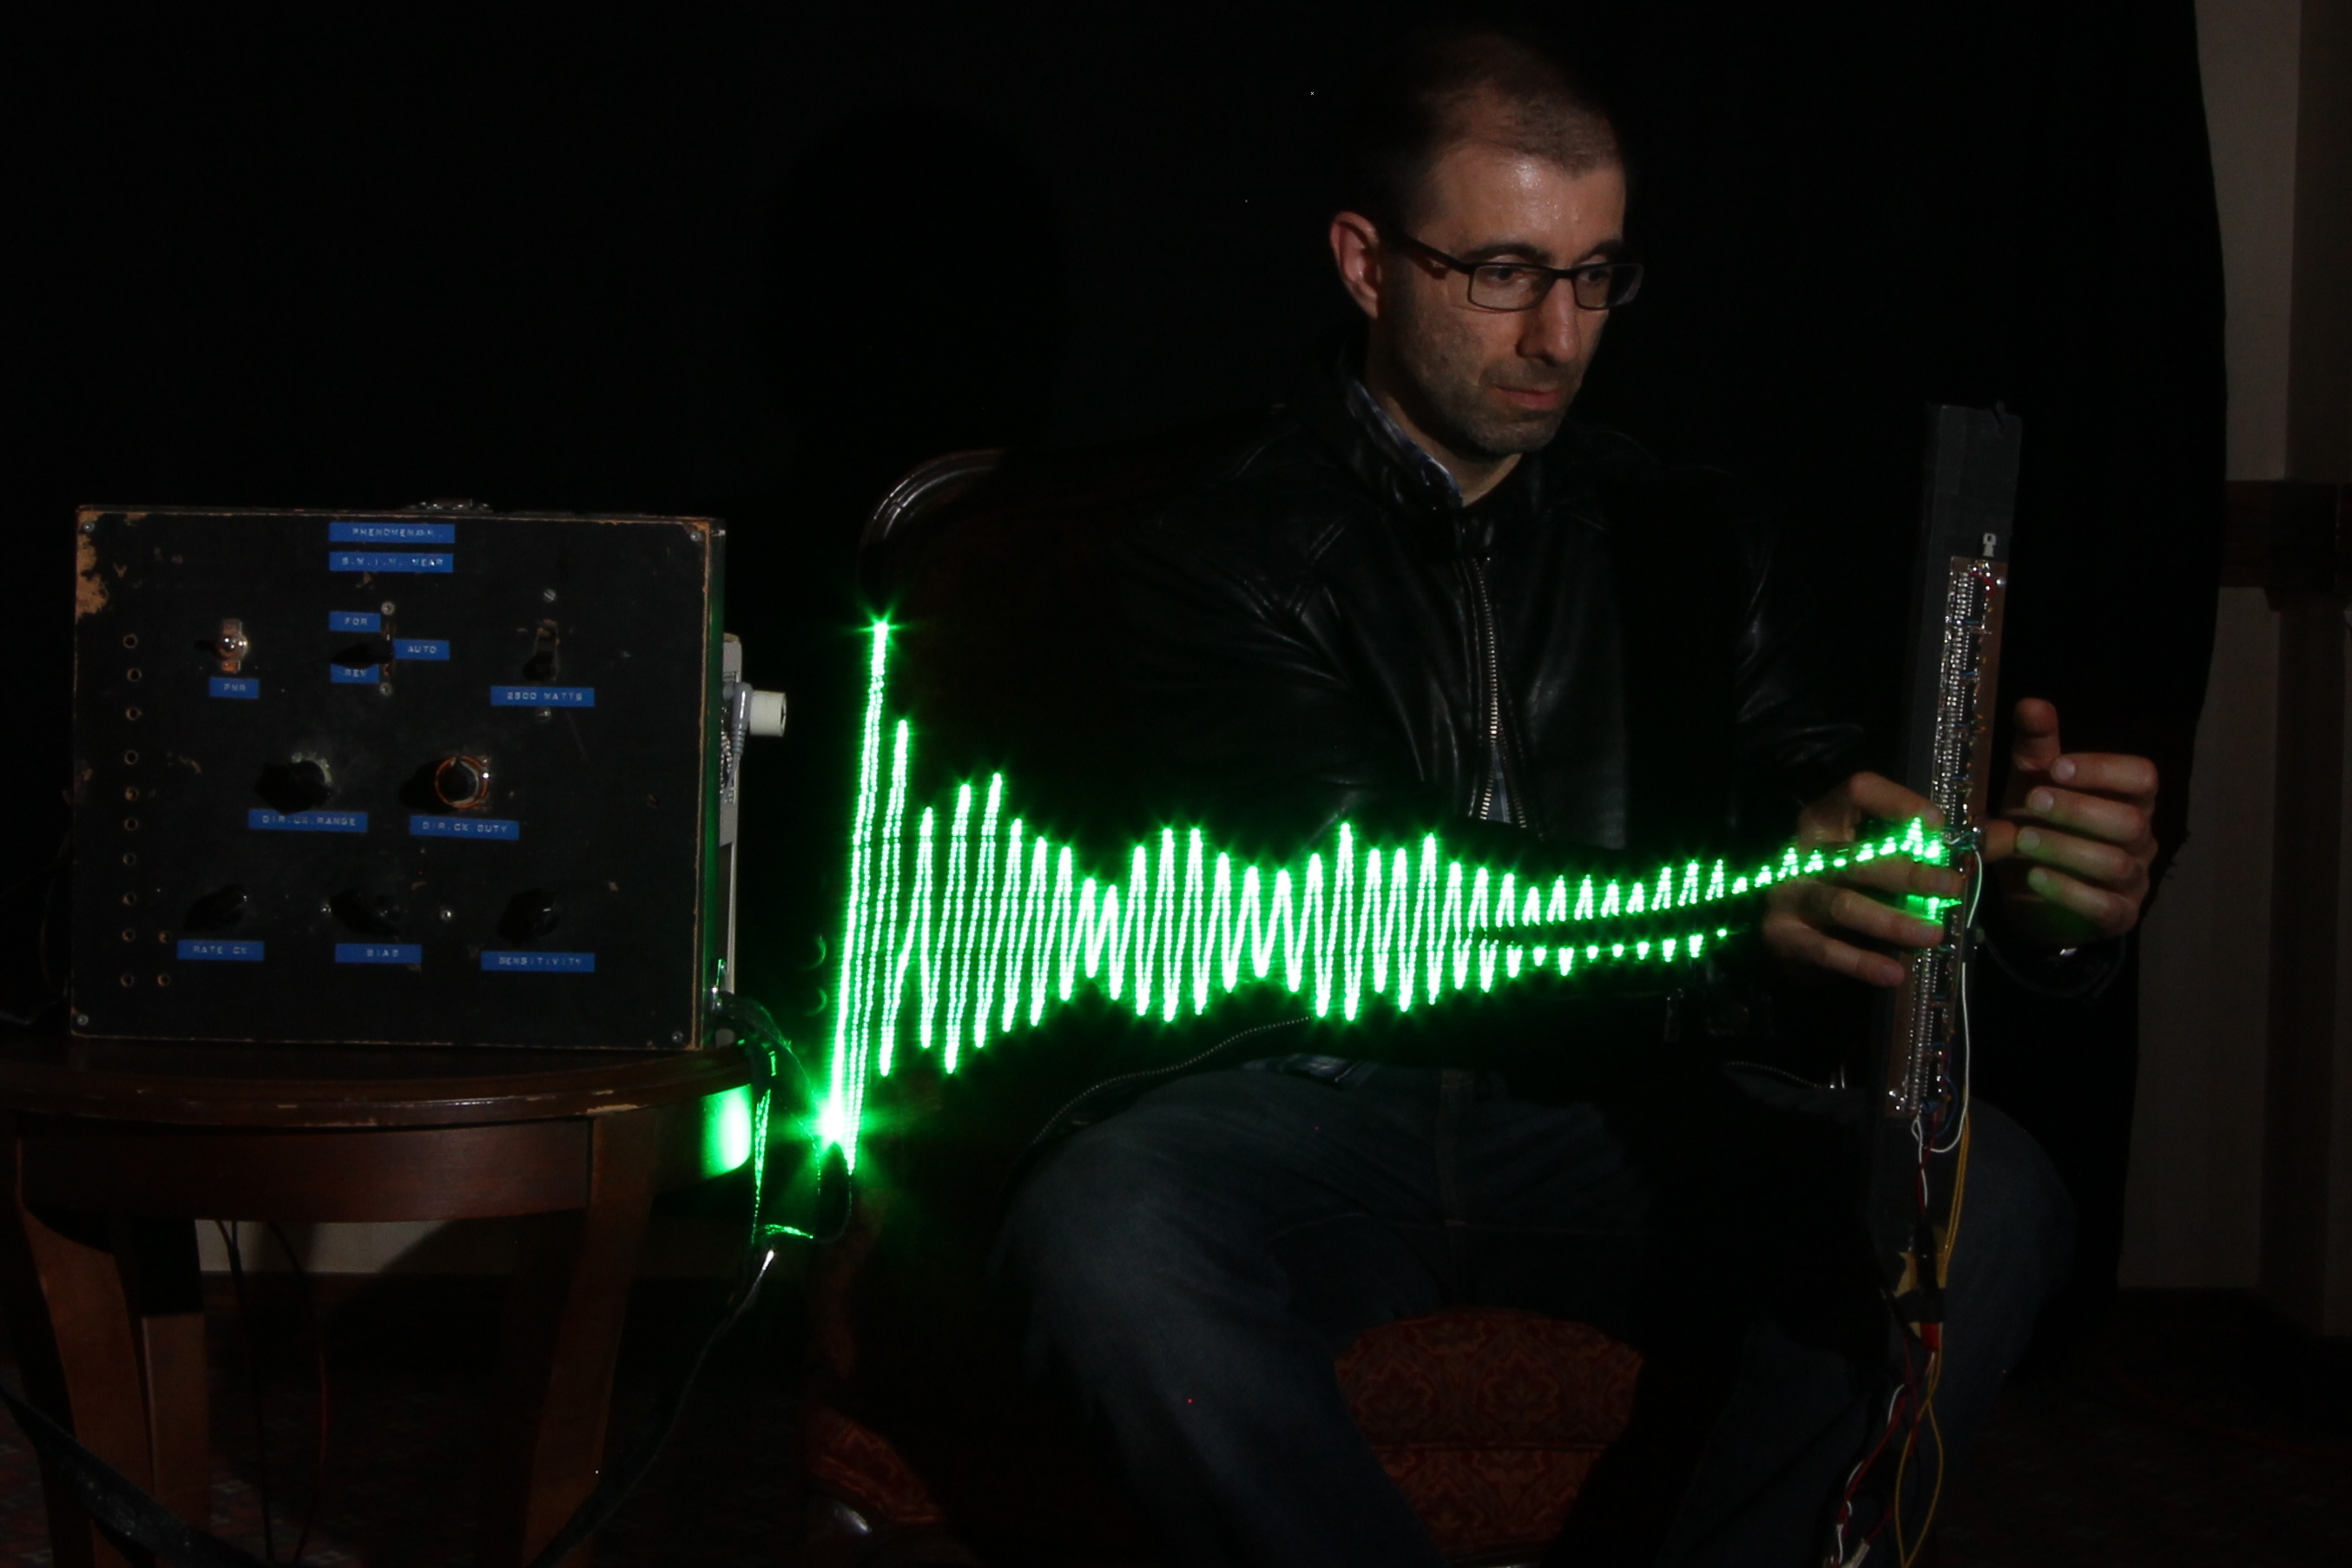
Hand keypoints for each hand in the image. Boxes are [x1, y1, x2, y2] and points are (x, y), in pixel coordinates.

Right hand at [1763, 771, 1965, 987]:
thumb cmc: (1854, 886)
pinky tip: (1895, 973)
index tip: (1939, 825)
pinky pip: (1824, 950)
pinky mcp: (1783, 935)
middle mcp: (1803, 851)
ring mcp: (1789, 894)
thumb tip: (2008, 837)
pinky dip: (1861, 963)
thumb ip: (1945, 849)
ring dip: (1891, 921)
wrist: (1794, 936)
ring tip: (1933, 934)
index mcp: (1829, 818)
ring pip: (1842, 904)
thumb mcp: (1890, 860)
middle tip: (1953, 888)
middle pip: (1858, 856)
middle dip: (1909, 873)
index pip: (1858, 791)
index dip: (1898, 802)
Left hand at [1983, 698, 2156, 946]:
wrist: (2030, 892)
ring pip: (2114, 863)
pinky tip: (2035, 878)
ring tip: (2021, 841)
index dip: (2104, 771)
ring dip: (2063, 849)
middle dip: (2077, 810)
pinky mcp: (2118, 916)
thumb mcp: (2033, 782)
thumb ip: (2036, 746)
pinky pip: (2104, 905)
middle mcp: (2140, 837)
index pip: (2142, 778)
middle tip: (2030, 803)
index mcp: (2129, 798)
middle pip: (2129, 821)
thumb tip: (2031, 704)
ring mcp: (2134, 879)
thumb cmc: (2039, 824)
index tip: (2057, 768)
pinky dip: (2067, 890)